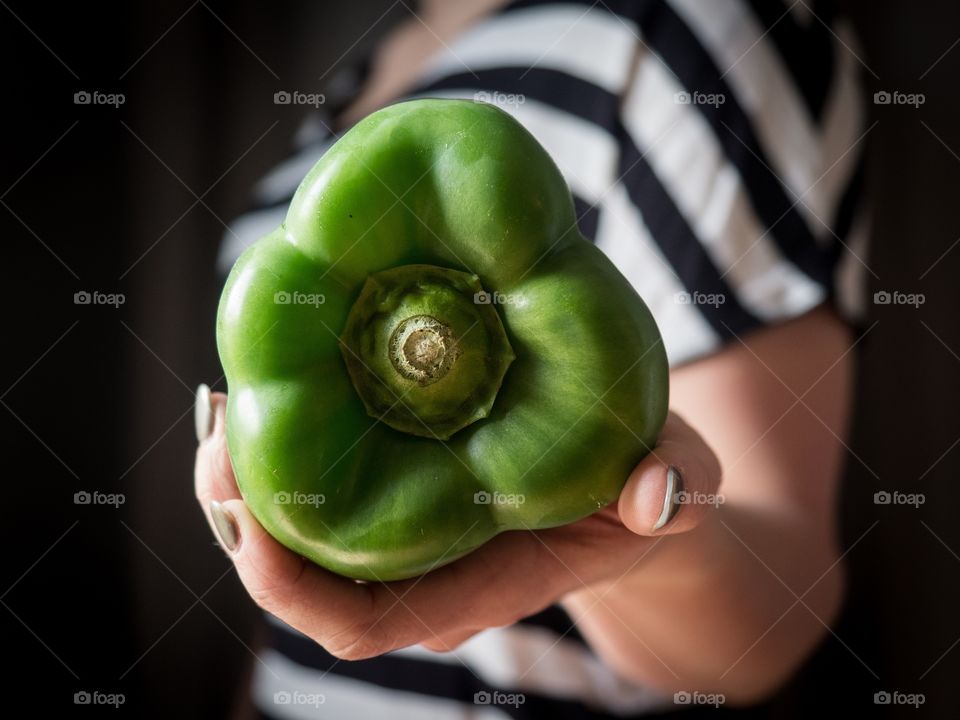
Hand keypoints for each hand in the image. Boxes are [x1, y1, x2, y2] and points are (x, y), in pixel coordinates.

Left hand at [194, 385, 720, 658]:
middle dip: (243, 518)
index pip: (364, 621)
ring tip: (221, 401)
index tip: (250, 524)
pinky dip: (280, 441)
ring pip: (295, 527)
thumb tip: (656, 494)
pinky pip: (319, 477)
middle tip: (217, 439)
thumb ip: (669, 492)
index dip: (297, 589)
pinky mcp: (400, 480)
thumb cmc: (644, 485)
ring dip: (246, 475)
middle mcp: (423, 567)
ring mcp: (404, 528)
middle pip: (303, 577)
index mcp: (477, 582)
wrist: (629, 478)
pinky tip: (266, 381)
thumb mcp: (674, 480)